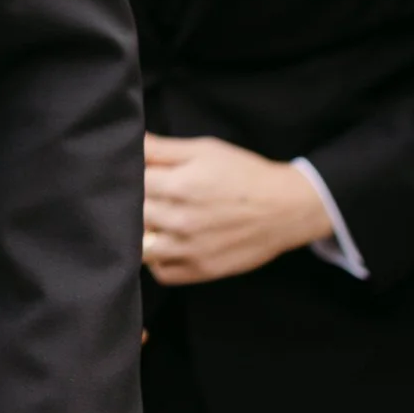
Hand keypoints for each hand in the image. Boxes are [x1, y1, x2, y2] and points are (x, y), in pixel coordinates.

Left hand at [142, 135, 332, 286]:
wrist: (285, 208)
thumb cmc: (243, 173)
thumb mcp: (204, 150)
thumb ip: (162, 148)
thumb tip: (129, 140)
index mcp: (179, 186)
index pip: (131, 184)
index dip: (128, 177)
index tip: (132, 174)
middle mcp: (180, 221)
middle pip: (132, 215)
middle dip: (130, 205)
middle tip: (140, 196)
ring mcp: (190, 249)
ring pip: (141, 248)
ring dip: (140, 235)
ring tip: (150, 221)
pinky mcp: (200, 270)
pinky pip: (161, 272)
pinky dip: (156, 260)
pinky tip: (164, 243)